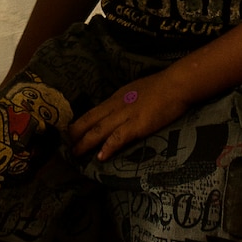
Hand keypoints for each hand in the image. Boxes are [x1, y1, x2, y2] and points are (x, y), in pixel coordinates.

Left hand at [68, 72, 193, 161]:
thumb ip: (126, 101)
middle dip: (76, 134)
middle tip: (64, 146)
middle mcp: (117, 106)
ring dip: (86, 143)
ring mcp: (126, 115)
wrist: (177, 84)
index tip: (69, 133)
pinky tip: (100, 157)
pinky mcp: (138, 124)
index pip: (92, 112)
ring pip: (99, 130)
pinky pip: (119, 137)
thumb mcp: (136, 91)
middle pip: (90, 120)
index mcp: (116, 98)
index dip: (79, 123)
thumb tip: (118, 111)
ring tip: (75, 154)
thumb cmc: (162, 86)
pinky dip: (108, 147)